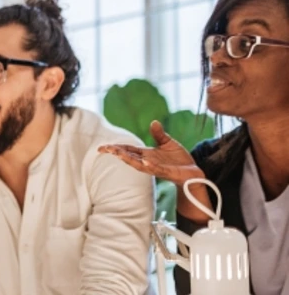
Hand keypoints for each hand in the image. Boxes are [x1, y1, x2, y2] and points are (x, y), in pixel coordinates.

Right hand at [97, 121, 211, 221]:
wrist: (192, 172)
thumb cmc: (179, 159)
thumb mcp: (168, 143)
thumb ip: (159, 134)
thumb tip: (153, 121)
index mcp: (146, 154)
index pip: (127, 150)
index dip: (115, 148)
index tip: (102, 148)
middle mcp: (147, 161)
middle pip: (129, 157)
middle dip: (117, 153)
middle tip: (105, 149)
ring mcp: (155, 167)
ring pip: (138, 164)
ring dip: (128, 159)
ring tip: (118, 153)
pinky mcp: (166, 172)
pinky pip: (156, 169)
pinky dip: (149, 165)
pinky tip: (144, 161)